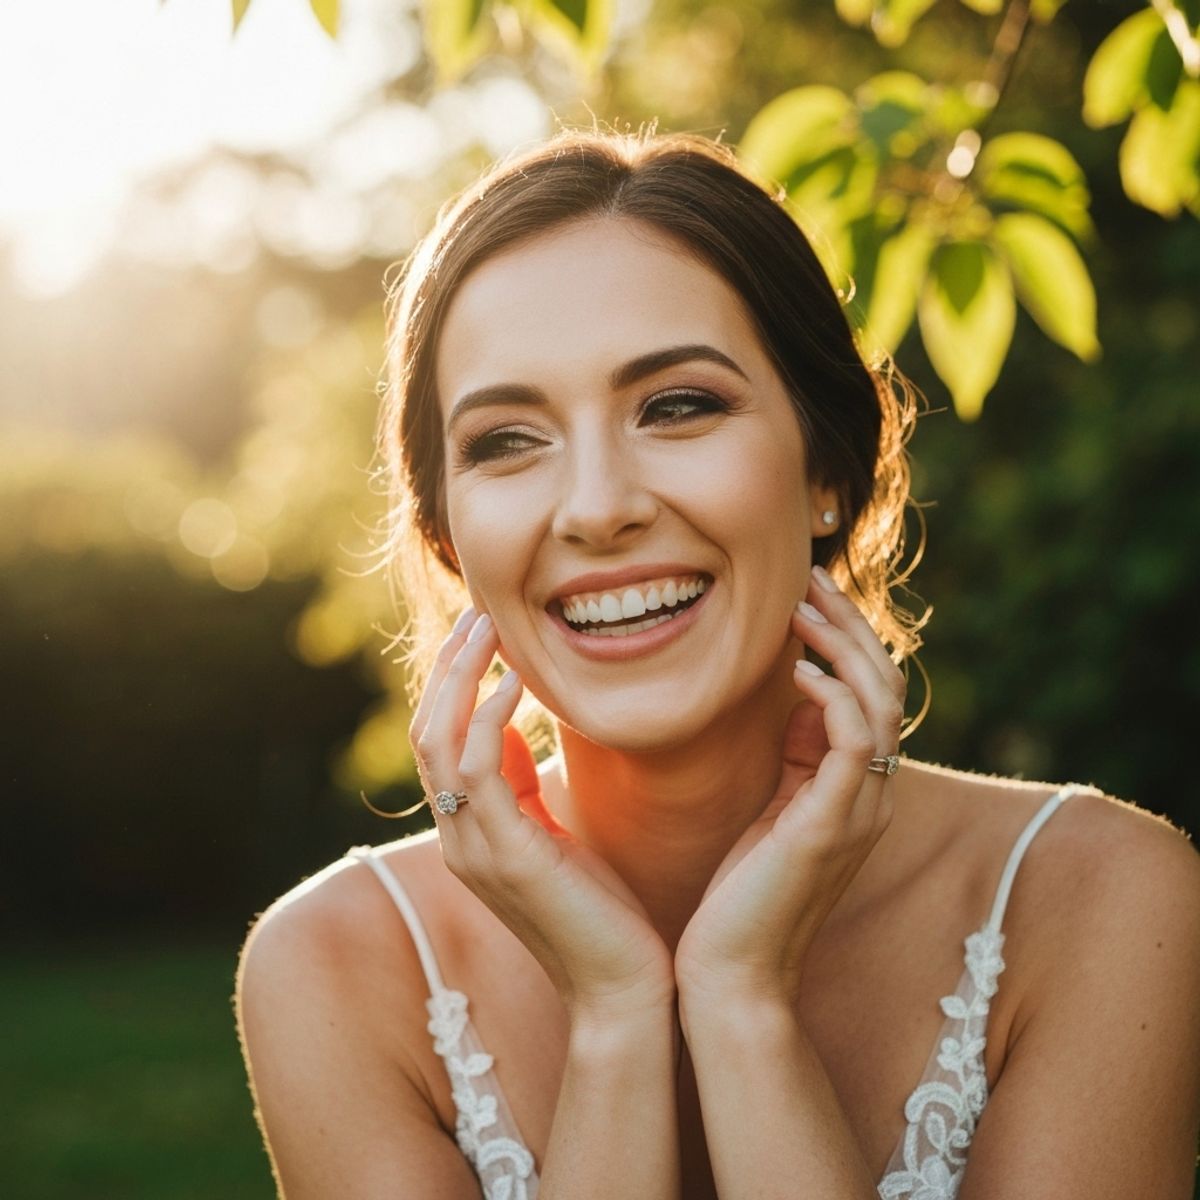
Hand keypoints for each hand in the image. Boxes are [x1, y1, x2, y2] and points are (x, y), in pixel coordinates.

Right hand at [411, 608, 676, 1024]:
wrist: (622, 987)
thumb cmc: (601, 909)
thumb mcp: (554, 833)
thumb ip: (523, 786)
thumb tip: (510, 728)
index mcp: (467, 830)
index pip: (437, 740)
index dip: (452, 682)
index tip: (481, 631)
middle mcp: (457, 837)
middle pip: (425, 730)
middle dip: (448, 667)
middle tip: (477, 613)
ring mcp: (472, 848)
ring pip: (439, 741)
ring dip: (462, 677)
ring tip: (489, 628)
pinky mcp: (503, 855)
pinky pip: (480, 768)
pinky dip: (492, 717)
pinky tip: (518, 683)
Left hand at [673, 566, 904, 1010]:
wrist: (730, 972)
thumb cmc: (736, 892)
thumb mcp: (770, 807)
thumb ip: (791, 756)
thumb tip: (791, 693)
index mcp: (856, 788)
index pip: (871, 694)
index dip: (845, 639)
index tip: (804, 595)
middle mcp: (872, 794)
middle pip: (885, 685)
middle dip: (850, 626)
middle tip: (810, 580)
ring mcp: (861, 810)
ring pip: (880, 703)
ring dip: (844, 647)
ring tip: (802, 607)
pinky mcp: (835, 824)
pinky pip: (856, 741)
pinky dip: (833, 697)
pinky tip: (798, 670)